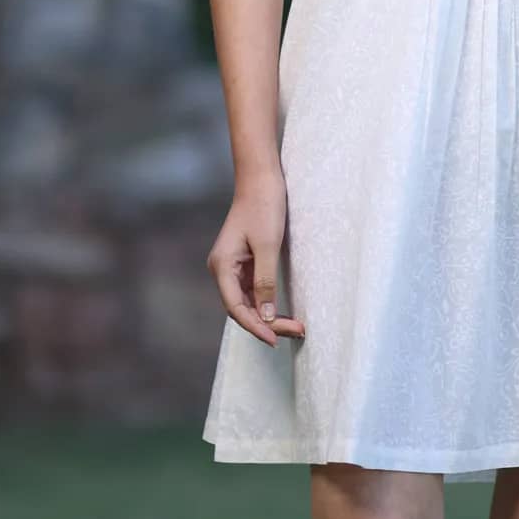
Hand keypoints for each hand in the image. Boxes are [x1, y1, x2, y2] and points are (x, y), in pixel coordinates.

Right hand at [206, 172, 306, 347]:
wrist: (261, 179)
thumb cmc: (264, 207)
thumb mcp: (268, 246)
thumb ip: (265, 282)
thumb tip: (266, 316)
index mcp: (221, 266)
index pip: (236, 308)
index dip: (255, 327)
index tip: (276, 339)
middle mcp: (222, 269)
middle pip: (242, 308)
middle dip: (267, 324)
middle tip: (296, 331)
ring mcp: (232, 267)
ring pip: (248, 302)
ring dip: (269, 316)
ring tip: (295, 327)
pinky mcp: (243, 263)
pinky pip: (253, 291)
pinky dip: (268, 303)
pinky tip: (283, 312)